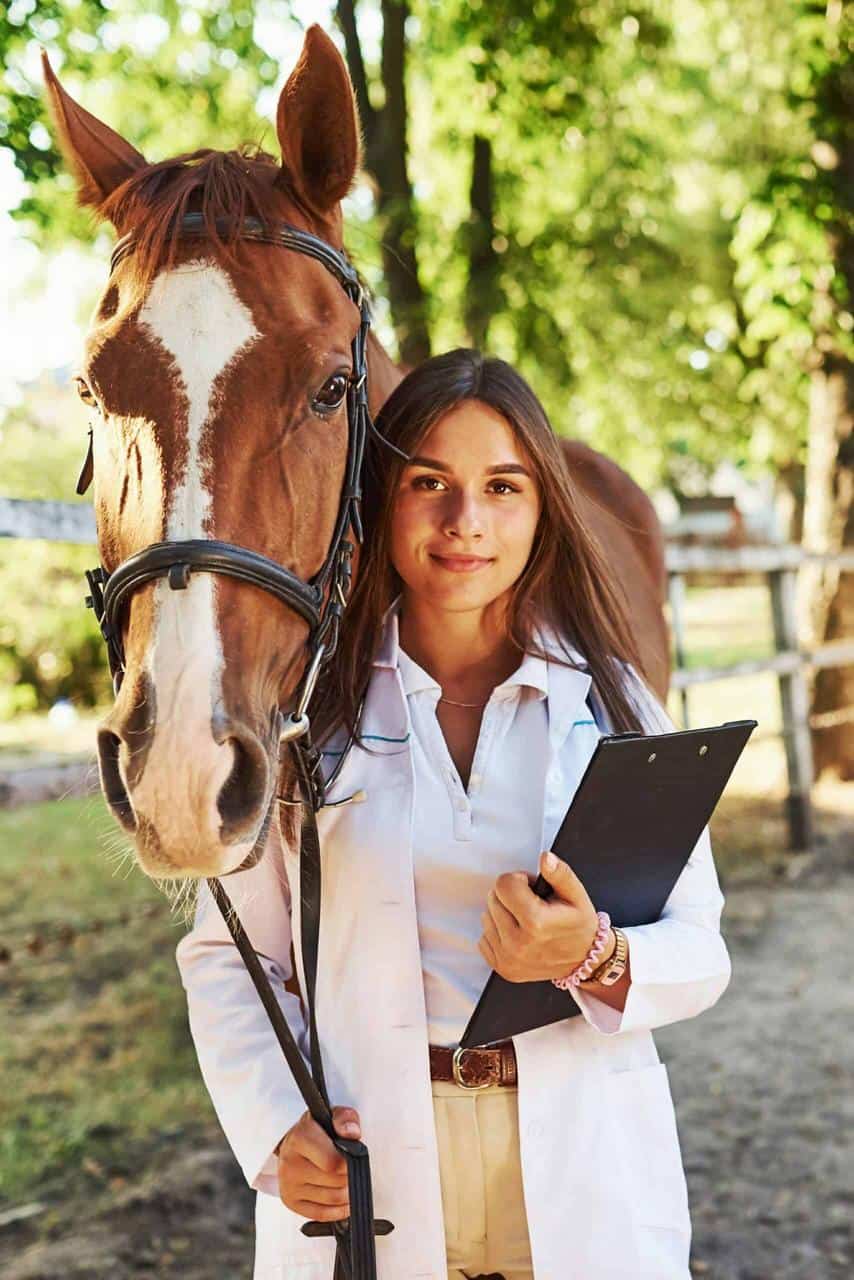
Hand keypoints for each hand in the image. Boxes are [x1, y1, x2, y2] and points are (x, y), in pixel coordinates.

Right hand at [276, 1105, 360, 1220]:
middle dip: (349, 1176)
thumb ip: (345, 1119)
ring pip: (332, 1199)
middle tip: (349, 1168)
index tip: (351, 1156)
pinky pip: (322, 1215)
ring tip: (346, 1180)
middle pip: (335, 1182)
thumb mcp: (333, 1114)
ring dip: (347, 1192)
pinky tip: (342, 1198)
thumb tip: (352, 1134)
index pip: (332, 1162)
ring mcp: (288, 1184)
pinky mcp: (290, 1201)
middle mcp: (290, 1163)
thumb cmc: (318, 1129)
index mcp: (300, 1138)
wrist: (294, 1141)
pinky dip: (339, 1210)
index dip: (348, 1162)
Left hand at [478, 851, 600, 982]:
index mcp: (536, 922)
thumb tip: (545, 858)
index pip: (503, 884)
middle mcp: (518, 943)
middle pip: (492, 899)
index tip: (532, 889)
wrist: (584, 960)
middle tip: (532, 905)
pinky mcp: (502, 968)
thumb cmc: (578, 925)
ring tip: (526, 920)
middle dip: (510, 896)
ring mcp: (508, 958)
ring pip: (487, 917)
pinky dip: (498, 933)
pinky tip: (518, 934)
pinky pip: (484, 938)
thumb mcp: (576, 895)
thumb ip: (559, 873)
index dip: (519, 880)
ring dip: (503, 914)